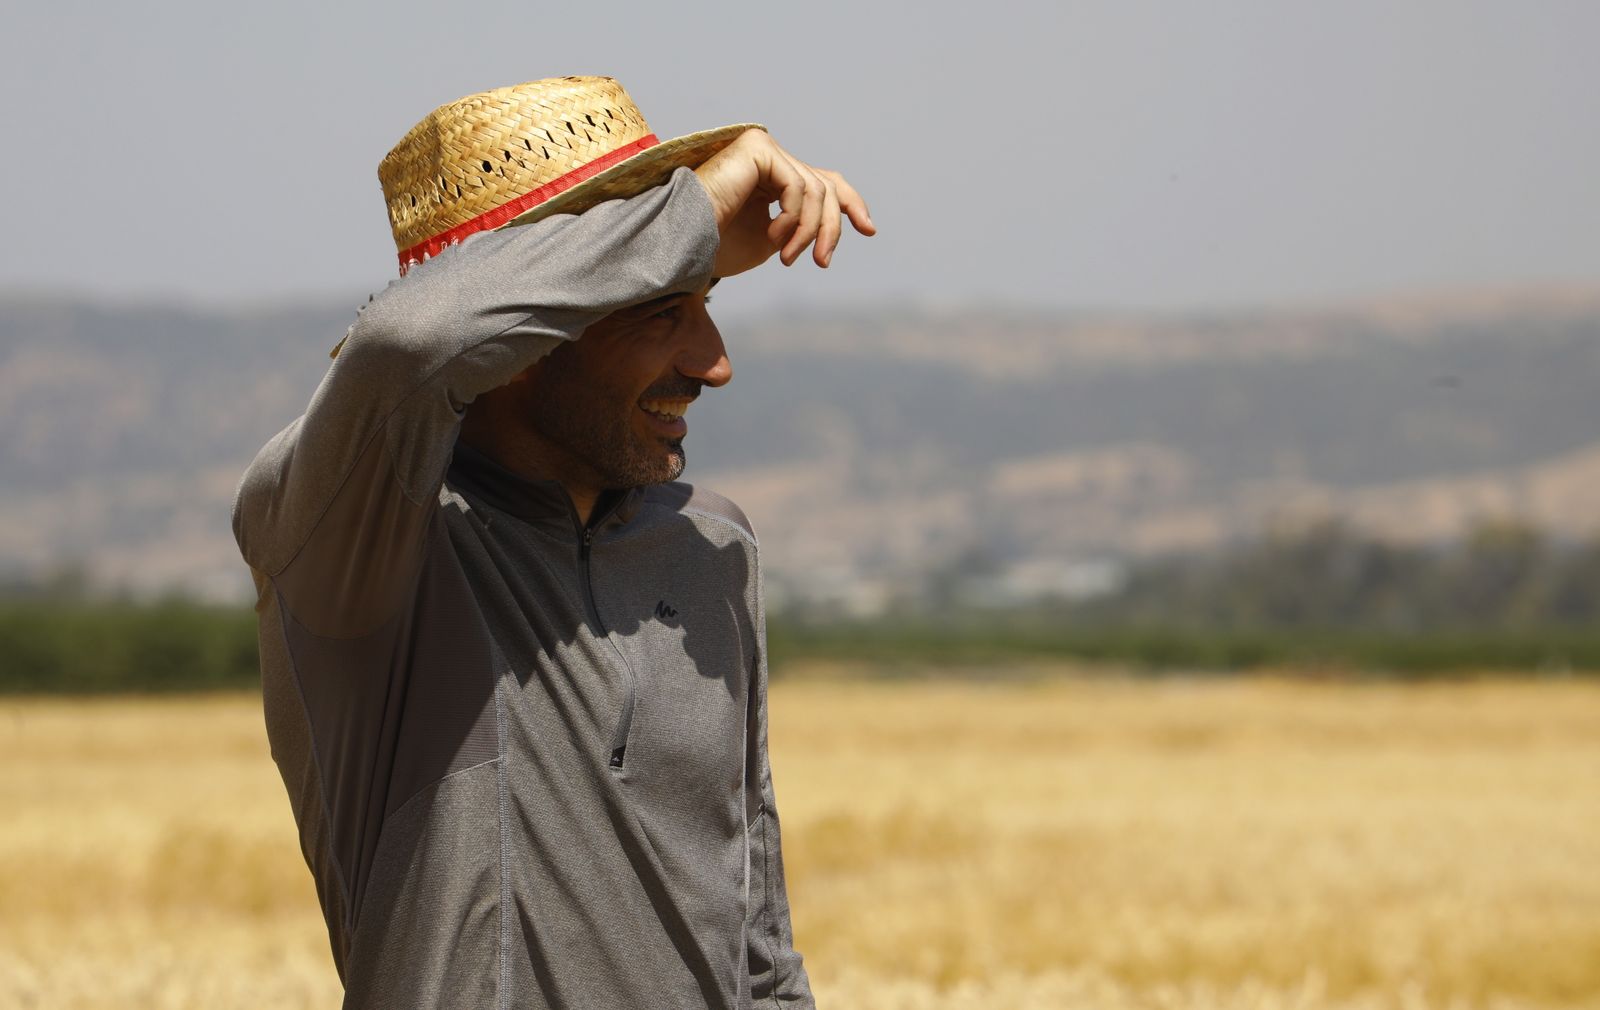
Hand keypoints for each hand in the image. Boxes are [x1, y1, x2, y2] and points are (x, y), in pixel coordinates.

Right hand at [694, 129, 875, 277]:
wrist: (684, 242)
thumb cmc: (719, 245)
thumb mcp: (776, 240)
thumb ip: (804, 225)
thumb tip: (837, 222)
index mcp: (773, 177)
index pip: (824, 182)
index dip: (851, 204)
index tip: (869, 230)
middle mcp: (770, 157)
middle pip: (826, 187)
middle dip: (831, 228)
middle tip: (822, 262)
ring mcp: (764, 148)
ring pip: (816, 190)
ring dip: (808, 231)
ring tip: (787, 258)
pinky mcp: (758, 148)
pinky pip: (798, 186)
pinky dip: (793, 219)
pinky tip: (773, 238)